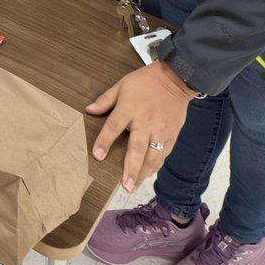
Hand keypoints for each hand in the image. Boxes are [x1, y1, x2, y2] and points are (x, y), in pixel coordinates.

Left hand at [86, 61, 195, 193]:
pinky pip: (163, 154)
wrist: (175, 78)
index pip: (114, 127)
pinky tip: (148, 175)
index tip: (97, 156)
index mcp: (129, 108)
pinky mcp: (172, 134)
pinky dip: (156, 166)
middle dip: (130, 168)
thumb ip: (105, 99)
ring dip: (143, 172)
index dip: (104, 142)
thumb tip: (89, 110)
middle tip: (124, 186)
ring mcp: (160, 130)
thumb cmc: (145, 81)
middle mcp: (145, 122)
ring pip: (152, 156)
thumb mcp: (122, 85)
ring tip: (134, 186)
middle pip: (136, 148)